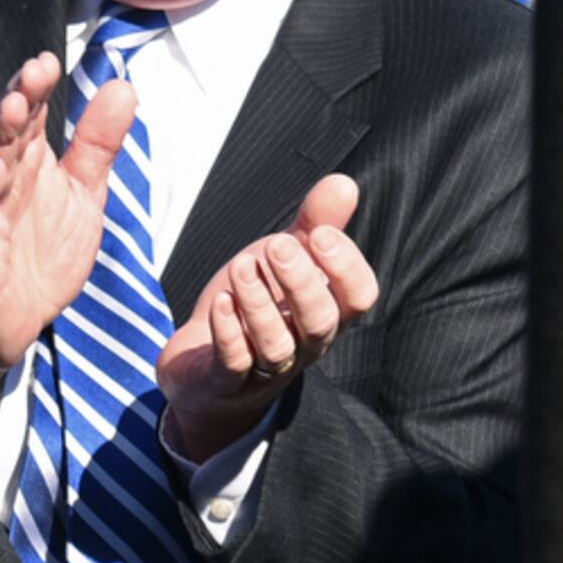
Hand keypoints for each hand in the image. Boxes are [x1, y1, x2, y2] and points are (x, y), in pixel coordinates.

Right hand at [0, 49, 137, 400]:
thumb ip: (98, 143)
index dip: (37, 86)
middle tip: (33, 72)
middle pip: (5, 132)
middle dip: (17, 100)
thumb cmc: (42, 252)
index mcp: (26, 162)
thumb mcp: (83, 194)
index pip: (30, 115)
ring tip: (12, 109)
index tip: (49, 59)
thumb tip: (123, 85)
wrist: (12, 320)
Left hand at [158, 173, 376, 466]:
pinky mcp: (226, 380)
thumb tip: (345, 182)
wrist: (203, 366)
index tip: (319, 233)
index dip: (345, 266)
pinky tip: (222, 303)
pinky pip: (234, 362)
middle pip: (320, 322)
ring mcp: (266, 367)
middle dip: (302, 281)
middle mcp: (305, 344)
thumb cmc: (257, 304)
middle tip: (277, 245)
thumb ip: (315, 223)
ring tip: (241, 267)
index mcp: (328, 312)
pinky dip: (229, 332)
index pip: (359, 296)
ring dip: (259, 304)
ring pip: (277, 345)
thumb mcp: (284, 259)